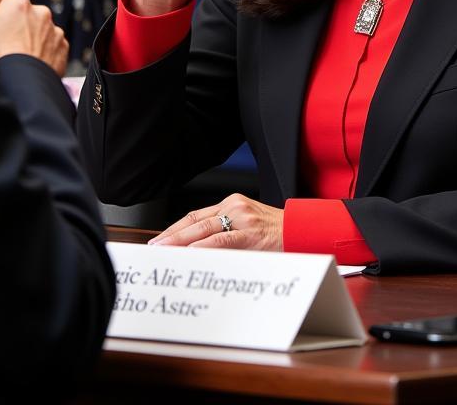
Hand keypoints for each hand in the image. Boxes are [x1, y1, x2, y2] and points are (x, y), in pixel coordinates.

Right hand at [0, 0, 68, 75]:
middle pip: (28, 16)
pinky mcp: (63, 47)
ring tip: (20, 56)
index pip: (10, 4)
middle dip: (20, 27)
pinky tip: (32, 61)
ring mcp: (54, 30)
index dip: (2, 19)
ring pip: (41, 31)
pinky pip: (52, 45)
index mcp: (21, 2)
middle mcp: (42, 12)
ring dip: (33, 40)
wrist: (19, 81)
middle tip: (8, 46)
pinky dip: (44, 52)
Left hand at [149, 194, 283, 251]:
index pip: (195, 215)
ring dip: (180, 242)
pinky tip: (191, 253)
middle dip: (171, 236)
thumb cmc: (276, 233)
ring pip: (204, 228)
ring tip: (165, 251)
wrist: (302, 230)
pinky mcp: (251, 232)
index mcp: (232, 203)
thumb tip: (195, 253)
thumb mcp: (248, 226)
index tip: (159, 241)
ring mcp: (242, 217)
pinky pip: (223, 240)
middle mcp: (234, 206)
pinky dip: (204, 246)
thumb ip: (225, 233)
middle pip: (195, 220)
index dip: (174, 229)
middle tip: (154, 247)